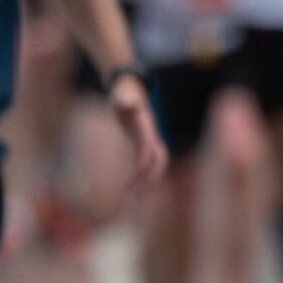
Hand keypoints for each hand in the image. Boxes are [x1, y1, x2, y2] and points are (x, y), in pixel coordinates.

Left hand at [109, 74, 168, 188]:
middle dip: (152, 178)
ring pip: (157, 163)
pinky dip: (142, 175)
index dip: (144, 164)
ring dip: (149, 181)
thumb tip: (127, 104)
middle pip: (160, 160)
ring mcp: (149, 138)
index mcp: (148, 125)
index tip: (134, 178)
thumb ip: (124, 98)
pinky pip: (148, 161)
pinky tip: (131, 187)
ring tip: (135, 197)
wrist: (129, 85)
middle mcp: (152, 134)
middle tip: (138, 196)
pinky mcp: (142, 142)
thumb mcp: (121, 92)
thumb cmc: (123, 89)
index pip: (150, 148)